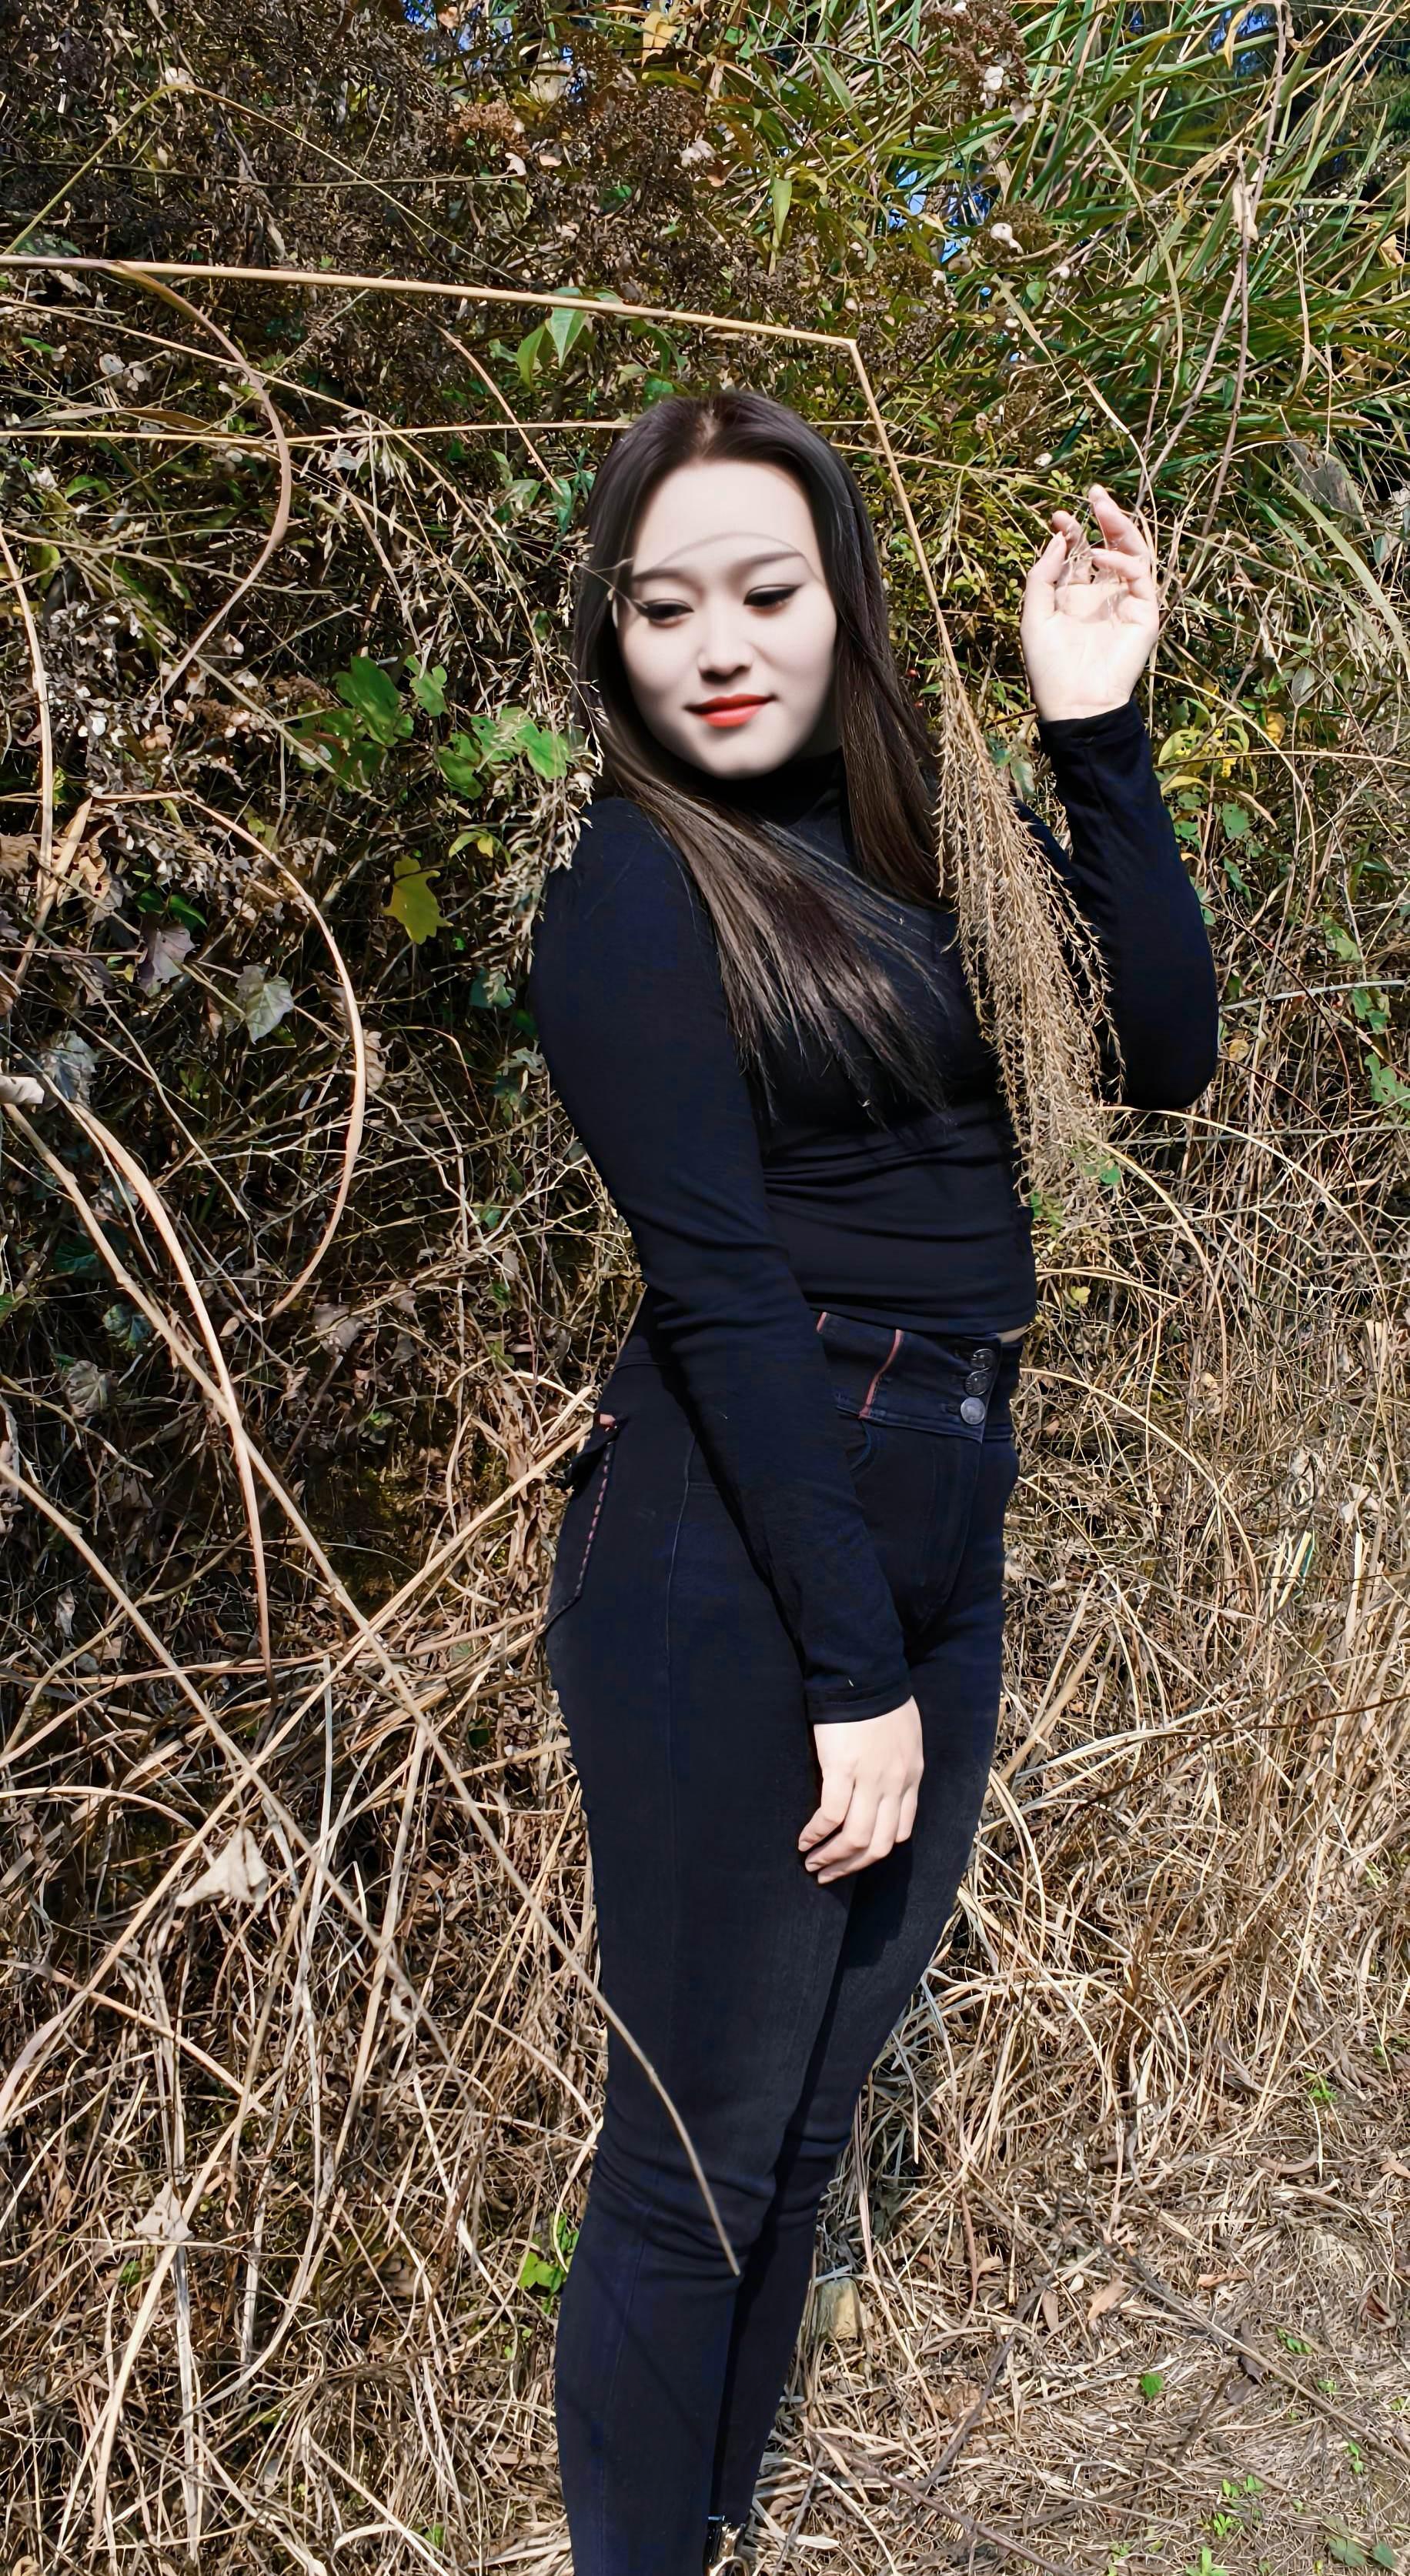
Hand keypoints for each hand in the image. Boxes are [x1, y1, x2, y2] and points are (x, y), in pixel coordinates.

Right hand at [799, 1698, 922, 1884]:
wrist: (865, 1672)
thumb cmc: (882, 1698)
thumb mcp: (906, 1737)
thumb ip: (898, 1765)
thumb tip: (880, 1787)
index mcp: (911, 1776)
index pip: (902, 1831)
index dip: (877, 1850)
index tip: (856, 1857)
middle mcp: (895, 1784)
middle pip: (879, 1844)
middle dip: (852, 1866)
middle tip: (829, 1874)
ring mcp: (870, 1779)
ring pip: (856, 1838)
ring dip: (832, 1858)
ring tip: (812, 1865)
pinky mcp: (842, 1769)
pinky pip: (830, 1815)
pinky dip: (816, 1834)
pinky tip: (803, 1840)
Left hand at [1020, 483, 1160, 723]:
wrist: (1074, 704)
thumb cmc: (1049, 667)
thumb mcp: (1034, 615)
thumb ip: (1043, 576)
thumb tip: (1060, 537)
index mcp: (1075, 595)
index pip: (1080, 552)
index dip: (1072, 531)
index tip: (1058, 516)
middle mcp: (1103, 594)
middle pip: (1110, 545)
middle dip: (1103, 518)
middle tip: (1094, 492)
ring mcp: (1126, 602)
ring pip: (1131, 553)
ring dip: (1120, 528)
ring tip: (1103, 507)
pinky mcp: (1145, 613)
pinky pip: (1141, 577)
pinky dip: (1122, 562)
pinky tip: (1101, 556)